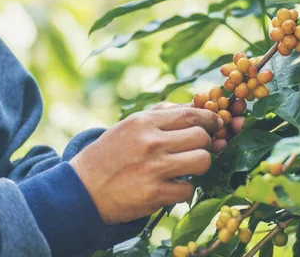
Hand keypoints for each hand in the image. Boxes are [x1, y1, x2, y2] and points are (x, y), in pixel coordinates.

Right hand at [69, 103, 223, 224]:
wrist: (82, 189)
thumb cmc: (110, 154)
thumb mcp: (130, 125)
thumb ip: (161, 114)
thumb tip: (196, 105)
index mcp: (144, 122)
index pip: (190, 114)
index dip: (210, 118)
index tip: (217, 124)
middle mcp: (150, 143)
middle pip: (201, 137)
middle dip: (206, 143)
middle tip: (198, 148)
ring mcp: (153, 169)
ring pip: (202, 161)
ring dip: (200, 165)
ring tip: (187, 168)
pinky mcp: (154, 195)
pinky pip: (188, 190)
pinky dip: (184, 189)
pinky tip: (171, 186)